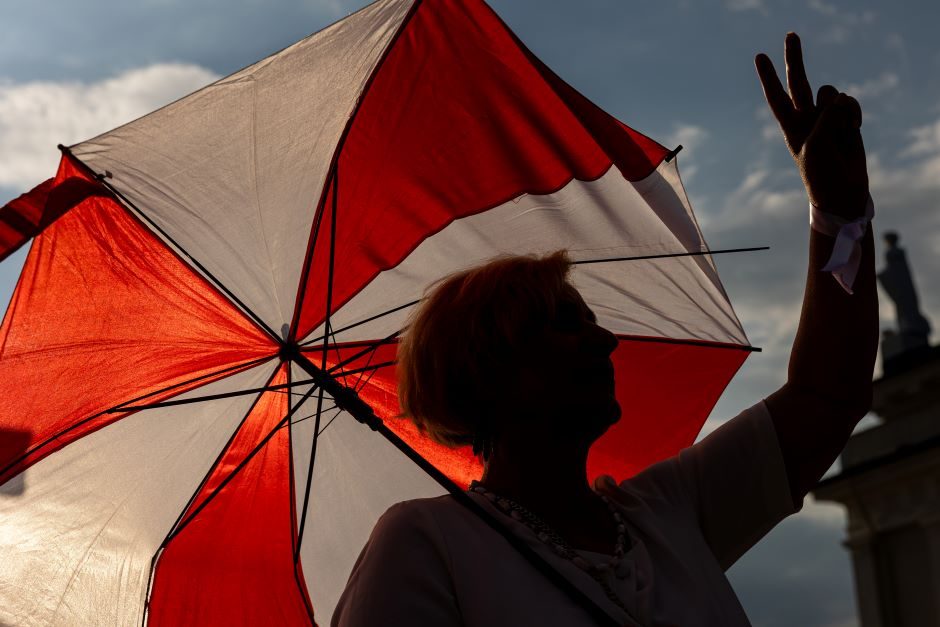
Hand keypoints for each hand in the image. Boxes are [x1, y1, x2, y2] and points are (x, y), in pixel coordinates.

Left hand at [755, 33, 868, 219]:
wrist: (842, 190)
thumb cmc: (821, 172)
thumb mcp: (816, 146)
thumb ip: (824, 118)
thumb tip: (839, 98)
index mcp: (790, 126)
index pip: (776, 97)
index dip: (768, 78)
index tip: (759, 56)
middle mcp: (806, 116)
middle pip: (798, 80)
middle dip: (794, 58)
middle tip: (790, 35)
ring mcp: (826, 116)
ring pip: (831, 93)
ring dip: (837, 109)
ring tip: (838, 131)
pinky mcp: (846, 118)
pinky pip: (849, 102)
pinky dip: (853, 113)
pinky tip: (854, 128)